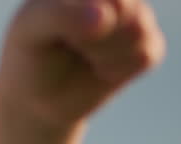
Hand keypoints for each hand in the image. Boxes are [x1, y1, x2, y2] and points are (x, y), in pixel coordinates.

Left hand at [0, 0, 165, 131]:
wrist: (41, 98)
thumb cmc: (32, 54)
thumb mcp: (31, 31)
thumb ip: (61, 15)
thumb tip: (106, 14)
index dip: (77, 17)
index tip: (56, 30)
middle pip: (124, 6)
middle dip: (92, 37)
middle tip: (70, 44)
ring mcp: (135, 13)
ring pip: (137, 29)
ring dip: (104, 54)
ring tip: (84, 55)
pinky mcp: (149, 43)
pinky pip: (146, 55)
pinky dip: (118, 70)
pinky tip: (100, 69)